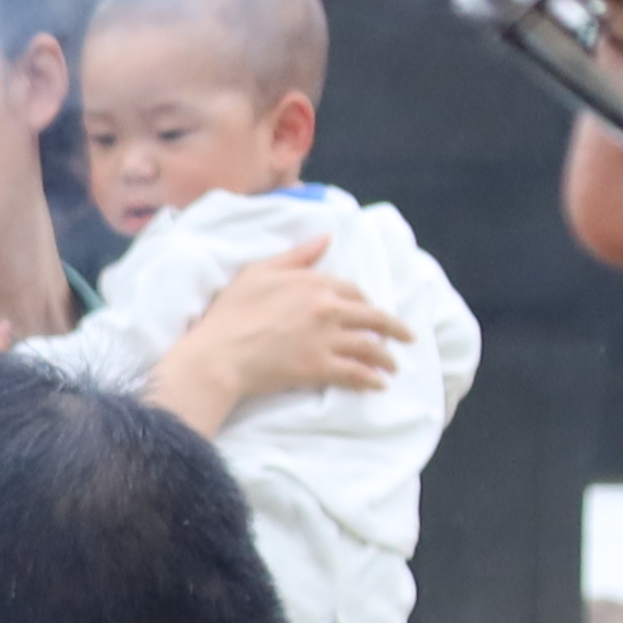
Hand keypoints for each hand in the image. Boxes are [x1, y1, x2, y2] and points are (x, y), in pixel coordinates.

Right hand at [150, 235, 404, 425]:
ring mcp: (326, 339)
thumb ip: (296, 256)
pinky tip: (379, 385)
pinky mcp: (319, 367)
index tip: (371, 312)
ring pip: (370, 347)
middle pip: (373, 318)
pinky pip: (356, 373)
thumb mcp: (258, 272)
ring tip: (393, 367)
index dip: (365, 302)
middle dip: (393, 329)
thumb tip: (326, 238)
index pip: (353, 291)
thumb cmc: (230, 313)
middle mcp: (328, 308)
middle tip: (405, 338)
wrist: (218, 355)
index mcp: (315, 283)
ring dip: (387, 358)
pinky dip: (371, 379)